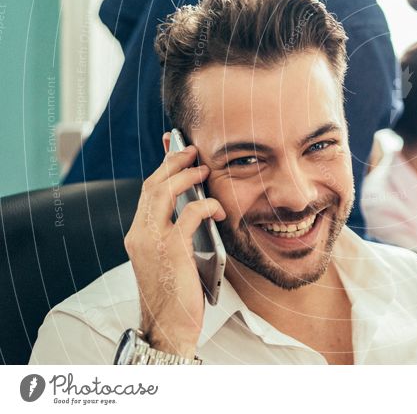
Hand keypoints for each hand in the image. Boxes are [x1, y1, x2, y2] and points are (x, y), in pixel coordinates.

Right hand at [124, 144, 226, 358]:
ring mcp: (152, 241)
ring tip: (203, 168)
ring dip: (185, 175)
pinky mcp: (171, 250)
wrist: (168, 327)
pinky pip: (189, 214)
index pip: (147, 192)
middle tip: (190, 150)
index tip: (174, 150)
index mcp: (138, 236)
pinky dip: (206, 205)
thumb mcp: (171, 259)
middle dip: (172, 162)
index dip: (161, 169)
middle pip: (152, 185)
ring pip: (163, 192)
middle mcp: (139, 235)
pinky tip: (218, 208)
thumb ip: (176, 234)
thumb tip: (196, 208)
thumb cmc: (176, 295)